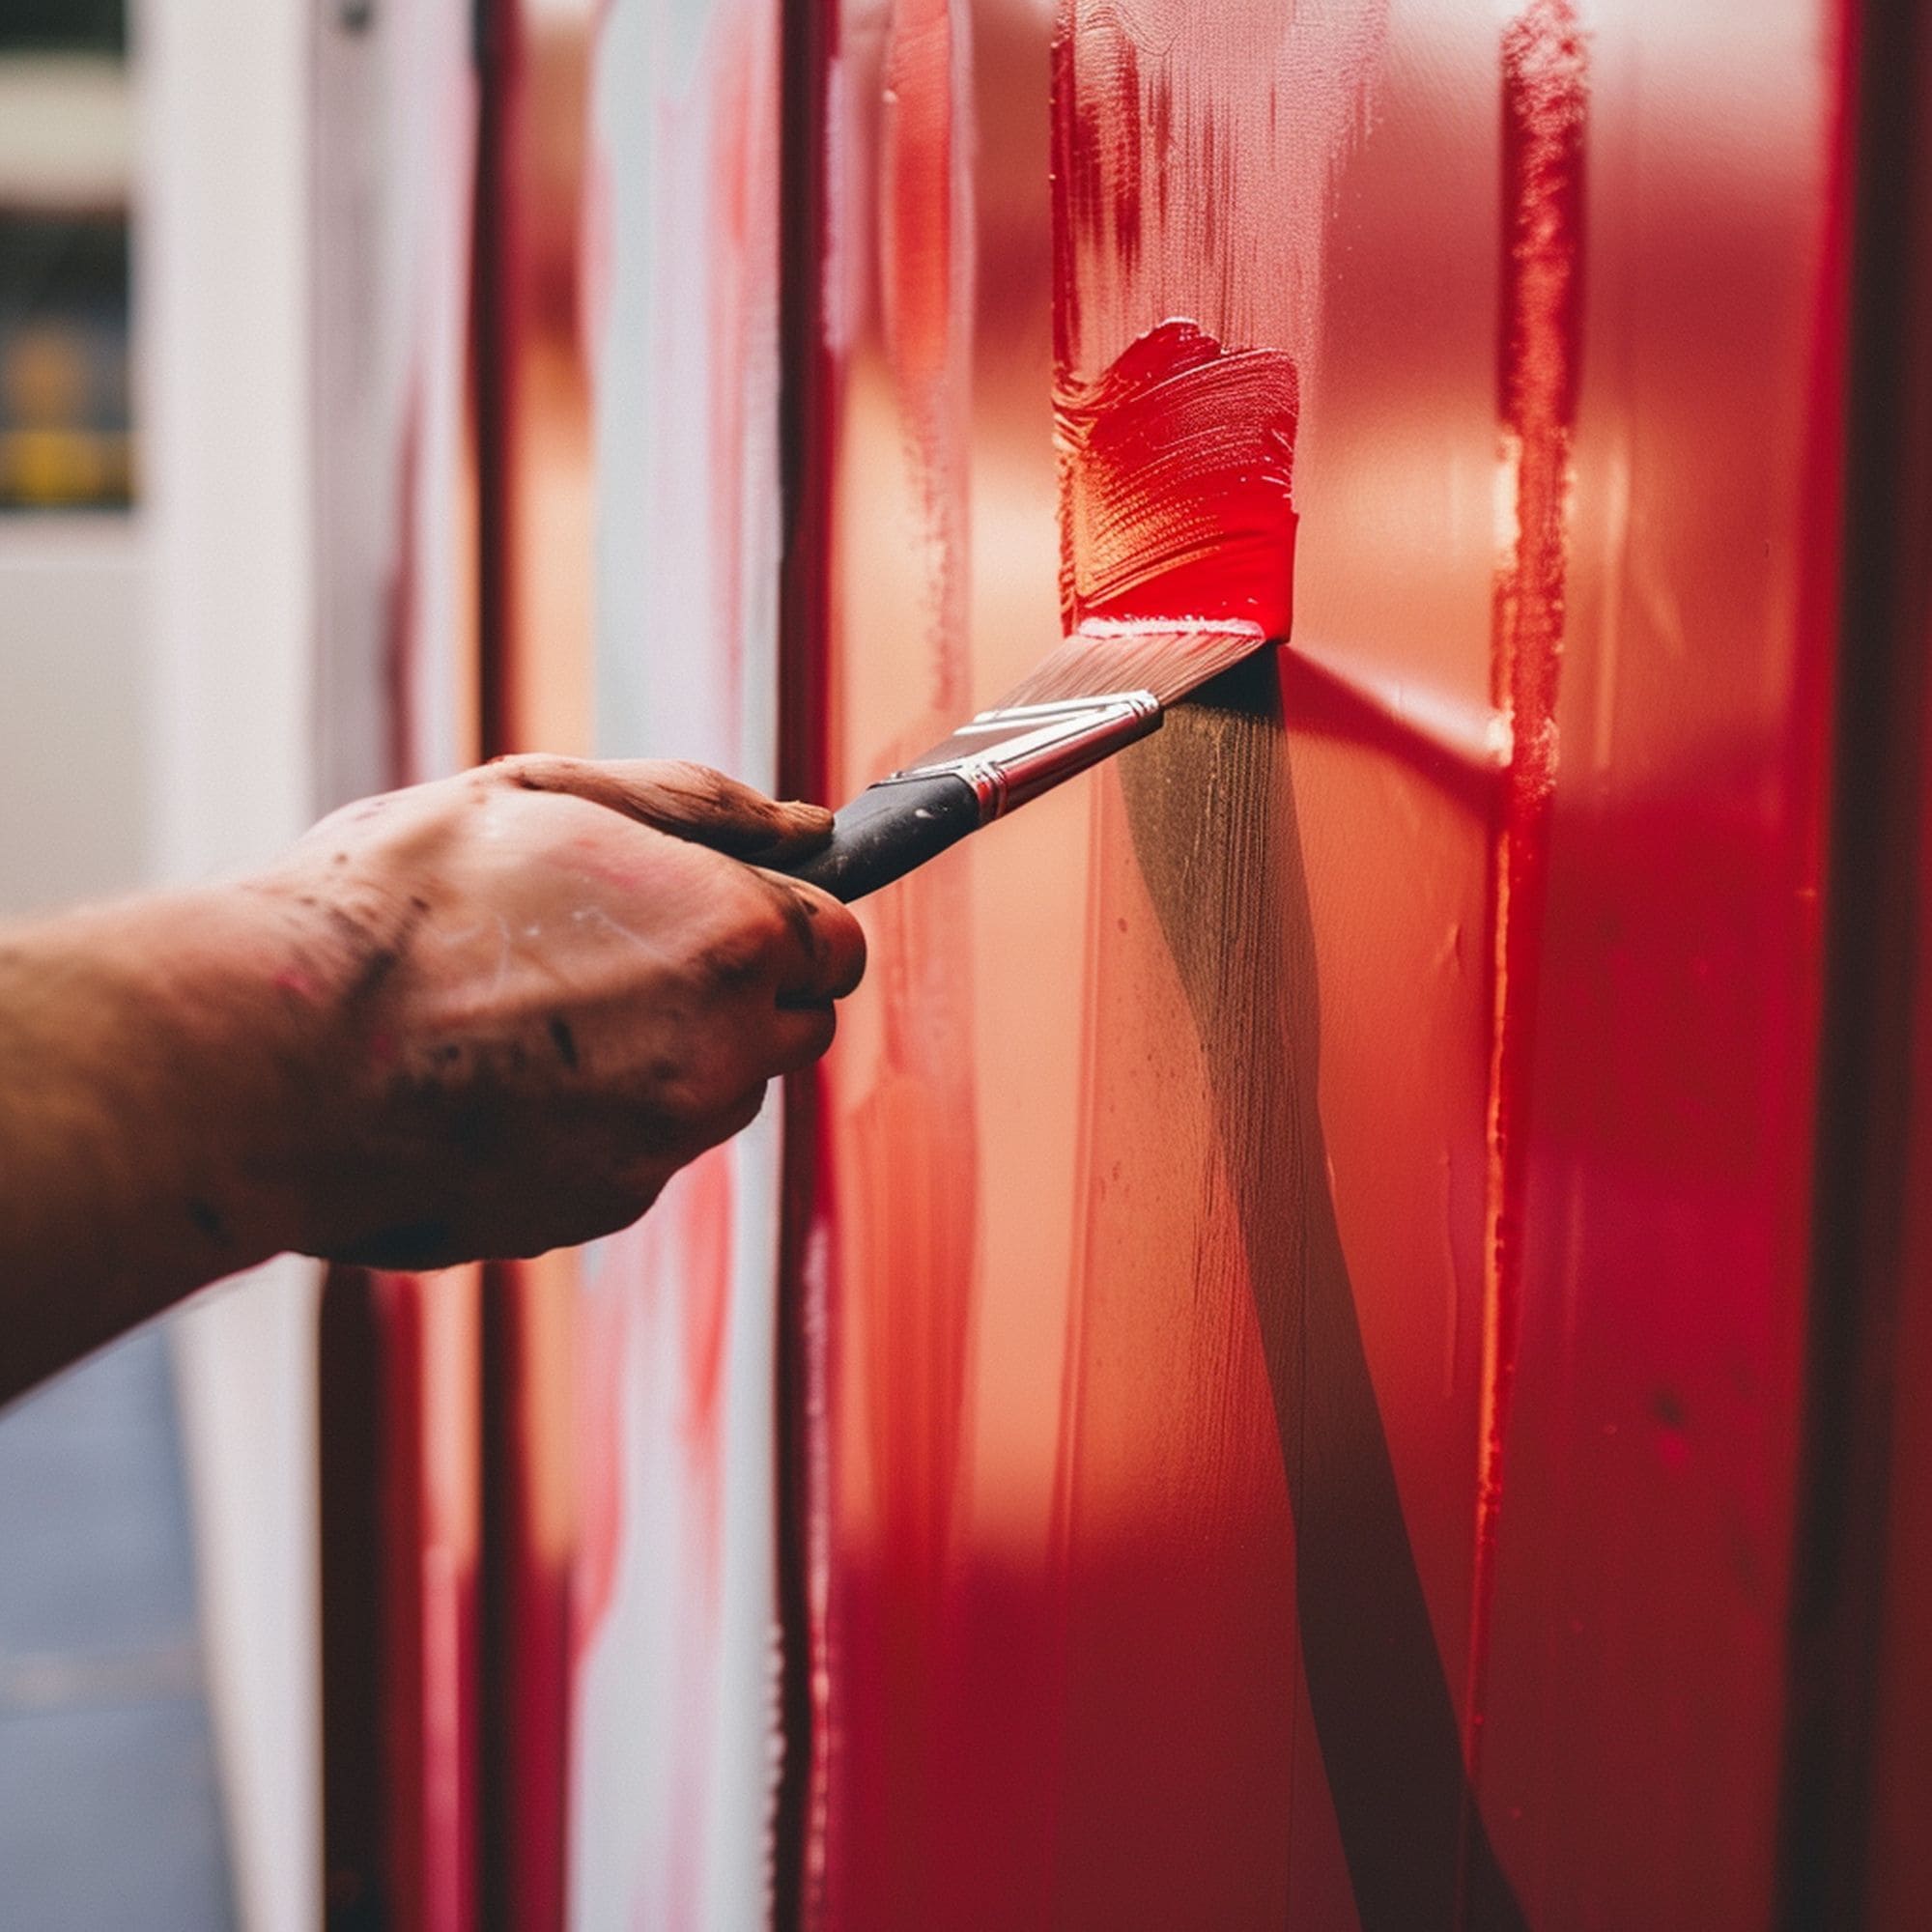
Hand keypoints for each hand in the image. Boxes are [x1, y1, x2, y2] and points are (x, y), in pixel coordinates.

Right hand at [256, 756, 863, 1268]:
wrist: (275, 1058)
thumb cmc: (396, 908)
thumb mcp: (549, 795)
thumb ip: (701, 806)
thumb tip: (806, 825)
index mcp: (730, 941)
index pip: (837, 939)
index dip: (779, 914)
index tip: (721, 904)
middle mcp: (722, 1057)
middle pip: (790, 1025)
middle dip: (737, 987)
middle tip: (617, 948)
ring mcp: (662, 1146)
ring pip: (712, 1094)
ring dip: (665, 1054)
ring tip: (533, 1012)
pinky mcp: (598, 1210)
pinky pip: (636, 1153)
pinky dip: (597, 1119)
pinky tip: (502, 1079)